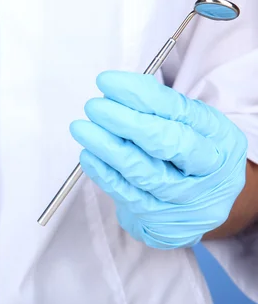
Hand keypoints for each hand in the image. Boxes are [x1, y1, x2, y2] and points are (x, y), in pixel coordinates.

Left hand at [70, 71, 246, 248]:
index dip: (140, 95)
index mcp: (220, 138)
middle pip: (167, 144)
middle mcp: (210, 171)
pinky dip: (104, 173)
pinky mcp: (163, 221)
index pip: (179, 111)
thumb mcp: (188, 125)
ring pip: (144, 173)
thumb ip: (159, 107)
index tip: (108, 82)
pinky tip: (88, 155)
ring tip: (82, 128)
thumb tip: (117, 89)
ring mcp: (187, 200)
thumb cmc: (188, 153)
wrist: (200, 203)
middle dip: (125, 122)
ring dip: (107, 147)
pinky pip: (128, 196)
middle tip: (95, 107)